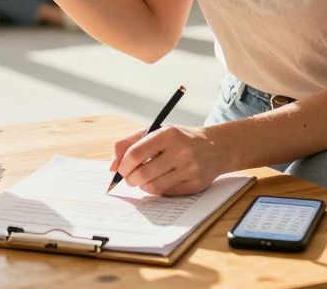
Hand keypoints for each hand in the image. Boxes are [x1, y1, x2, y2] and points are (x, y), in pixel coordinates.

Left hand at [109, 125, 226, 195]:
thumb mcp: (155, 131)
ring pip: (153, 186)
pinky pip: (167, 193)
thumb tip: (112, 167)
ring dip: (143, 185)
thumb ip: (129, 143)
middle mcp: (181, 151)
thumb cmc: (178, 139)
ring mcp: (190, 169)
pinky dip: (157, 190)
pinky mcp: (195, 185)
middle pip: (143, 173)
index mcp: (168, 134)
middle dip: (131, 178)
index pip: (136, 153)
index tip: (120, 169)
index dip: (123, 165)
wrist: (214, 148)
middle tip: (130, 177)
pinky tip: (160, 180)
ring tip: (145, 177)